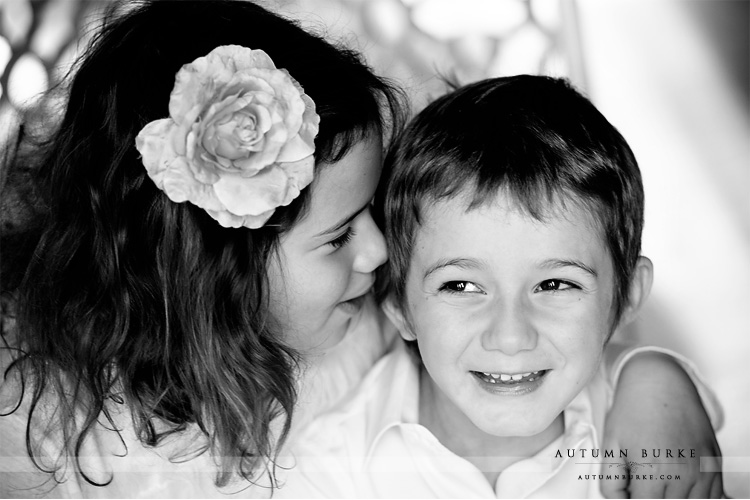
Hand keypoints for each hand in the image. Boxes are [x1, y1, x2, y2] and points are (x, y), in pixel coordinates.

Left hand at [601, 352, 722, 497]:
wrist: (659, 382)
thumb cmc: (631, 413)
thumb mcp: (610, 446)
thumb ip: (611, 482)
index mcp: (653, 471)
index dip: (634, 499)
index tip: (630, 488)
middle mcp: (683, 474)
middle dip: (653, 497)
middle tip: (643, 480)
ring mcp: (703, 470)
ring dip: (675, 498)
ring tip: (659, 479)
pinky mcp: (715, 464)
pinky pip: (713, 496)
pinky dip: (696, 496)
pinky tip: (679, 482)